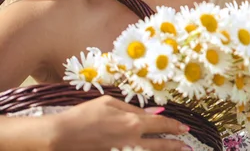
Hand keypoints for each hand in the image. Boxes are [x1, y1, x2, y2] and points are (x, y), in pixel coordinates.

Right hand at [47, 95, 190, 150]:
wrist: (61, 136)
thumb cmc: (84, 115)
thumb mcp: (109, 103)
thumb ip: (133, 108)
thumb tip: (154, 112)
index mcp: (132, 122)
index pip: (160, 124)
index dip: (174, 126)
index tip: (185, 128)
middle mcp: (132, 140)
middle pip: (161, 144)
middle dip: (176, 144)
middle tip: (187, 145)